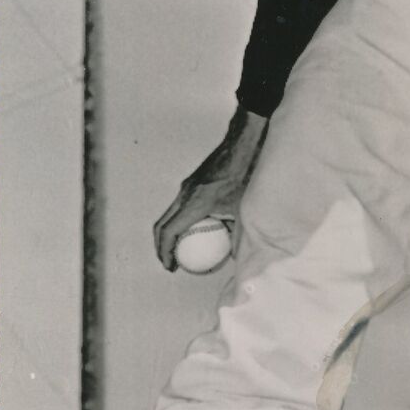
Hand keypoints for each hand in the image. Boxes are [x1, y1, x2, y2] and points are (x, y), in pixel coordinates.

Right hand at [154, 105, 267, 270]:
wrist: (244, 143)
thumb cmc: (248, 175)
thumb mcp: (245, 209)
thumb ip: (239, 234)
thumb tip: (238, 256)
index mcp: (195, 203)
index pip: (169, 232)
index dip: (165, 252)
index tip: (170, 267)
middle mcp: (185, 194)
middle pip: (161, 224)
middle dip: (161, 246)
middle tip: (170, 262)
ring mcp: (186, 186)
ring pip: (168, 214)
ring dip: (169, 233)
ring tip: (180, 249)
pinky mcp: (192, 182)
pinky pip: (179, 205)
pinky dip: (179, 220)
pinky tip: (197, 228)